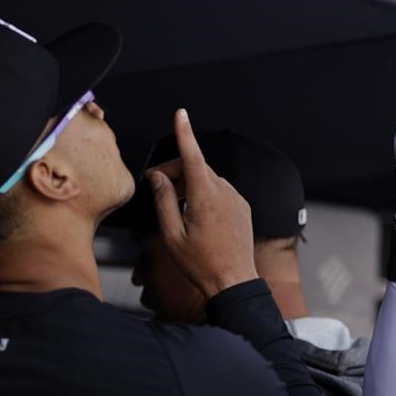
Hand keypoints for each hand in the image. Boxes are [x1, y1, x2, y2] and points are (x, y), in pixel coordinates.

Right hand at [146, 109, 258, 298]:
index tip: (181, 114)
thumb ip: (164, 200)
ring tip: (174, 206)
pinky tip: (195, 214)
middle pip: (196, 167)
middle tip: (153, 185)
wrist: (234, 281)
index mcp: (206, 195)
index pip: (192, 155)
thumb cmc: (202, 263)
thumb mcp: (171, 234)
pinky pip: (220, 191)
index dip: (184, 133)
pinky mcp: (242, 207)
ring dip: (189, 184)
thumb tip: (159, 177)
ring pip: (208, 179)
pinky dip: (204, 193)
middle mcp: (225, 192)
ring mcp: (237, 199)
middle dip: (174, 171)